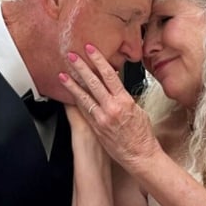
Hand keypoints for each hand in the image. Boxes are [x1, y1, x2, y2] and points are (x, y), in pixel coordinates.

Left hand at [59, 45, 160, 170]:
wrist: (140, 155)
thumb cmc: (142, 135)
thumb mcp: (138, 110)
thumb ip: (125, 97)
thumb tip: (117, 86)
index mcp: (124, 101)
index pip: (109, 75)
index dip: (98, 60)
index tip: (91, 50)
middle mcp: (111, 108)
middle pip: (93, 82)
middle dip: (81, 67)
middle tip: (71, 56)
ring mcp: (101, 118)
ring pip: (84, 97)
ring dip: (72, 84)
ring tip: (62, 74)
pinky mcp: (96, 128)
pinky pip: (84, 111)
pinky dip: (76, 101)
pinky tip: (69, 94)